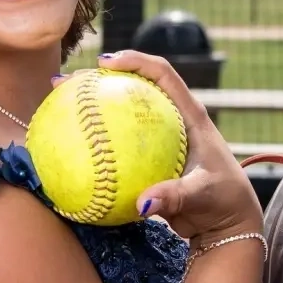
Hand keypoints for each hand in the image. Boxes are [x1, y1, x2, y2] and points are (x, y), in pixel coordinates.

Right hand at [54, 51, 261, 240]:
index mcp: (189, 115)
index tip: (105, 63)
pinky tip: (67, 151)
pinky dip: (93, 145)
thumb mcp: (202, 195)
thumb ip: (174, 197)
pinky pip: (116, 146)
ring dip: (90, 107)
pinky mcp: (148, 157)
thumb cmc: (222, 200)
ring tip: (57, 106)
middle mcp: (171, 119)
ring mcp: (158, 138)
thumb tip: (143, 204)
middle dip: (97, 79)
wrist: (225, 221)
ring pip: (119, 114)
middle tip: (67, 82)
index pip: (162, 74)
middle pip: (131, 87)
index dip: (135, 61)